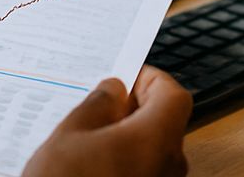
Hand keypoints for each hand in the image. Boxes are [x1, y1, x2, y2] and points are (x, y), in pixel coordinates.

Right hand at [24, 67, 191, 176]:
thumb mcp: (70, 136)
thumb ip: (98, 105)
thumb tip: (114, 90)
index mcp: (156, 141)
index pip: (173, 95)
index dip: (151, 80)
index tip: (125, 77)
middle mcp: (170, 168)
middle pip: (164, 125)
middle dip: (134, 112)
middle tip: (98, 108)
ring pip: (152, 153)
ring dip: (127, 141)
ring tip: (86, 142)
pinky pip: (144, 175)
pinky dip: (124, 166)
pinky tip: (91, 168)